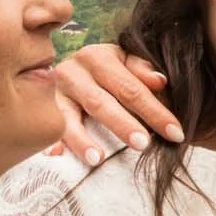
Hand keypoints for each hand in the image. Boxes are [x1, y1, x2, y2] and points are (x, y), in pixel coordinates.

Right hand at [47, 43, 181, 165]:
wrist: (68, 69)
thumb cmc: (107, 71)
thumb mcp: (124, 64)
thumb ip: (143, 71)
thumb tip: (160, 81)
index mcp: (99, 57)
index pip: (131, 88)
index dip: (155, 111)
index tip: (176, 133)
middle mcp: (74, 71)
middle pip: (101, 102)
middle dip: (123, 124)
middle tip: (143, 144)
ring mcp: (54, 91)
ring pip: (70, 116)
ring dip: (83, 138)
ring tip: (99, 159)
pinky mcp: (40, 109)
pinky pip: (46, 126)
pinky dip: (49, 140)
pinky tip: (55, 154)